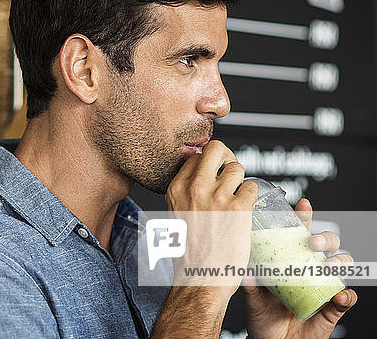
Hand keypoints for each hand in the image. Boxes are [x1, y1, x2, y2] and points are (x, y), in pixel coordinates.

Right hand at [151, 141, 256, 337]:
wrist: (199, 279)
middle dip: (227, 158)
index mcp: (177, 189)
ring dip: (241, 181)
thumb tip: (200, 176)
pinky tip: (246, 212)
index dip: (210, 163)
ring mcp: (216, 197)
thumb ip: (186, 193)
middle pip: (217, 149)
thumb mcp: (177, 215)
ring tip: (238, 198)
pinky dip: (252, 198)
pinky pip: (252, 188)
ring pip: (238, 168)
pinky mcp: (238, 209)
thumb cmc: (189, 254)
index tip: (216, 173)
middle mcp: (195, 188)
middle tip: (231, 172)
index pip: (196, 156)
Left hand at [243, 198, 357, 338]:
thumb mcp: (251, 296)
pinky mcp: (332, 308)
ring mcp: (323, 286)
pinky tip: (338, 296)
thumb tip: (242, 264)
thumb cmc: (261, 316)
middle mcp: (309, 268)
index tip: (302, 204)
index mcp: (289, 259)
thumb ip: (248, 280)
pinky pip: (346, 298)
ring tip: (327, 266)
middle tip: (312, 242)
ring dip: (339, 261)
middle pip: (326, 243)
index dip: (304, 217)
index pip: (298, 233)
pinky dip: (345, 295)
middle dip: (324, 237)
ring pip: (342, 264)